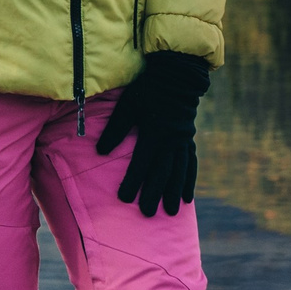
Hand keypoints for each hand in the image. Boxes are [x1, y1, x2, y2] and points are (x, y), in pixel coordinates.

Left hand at [94, 51, 209, 216]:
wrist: (176, 75)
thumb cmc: (146, 90)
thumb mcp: (127, 106)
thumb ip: (115, 130)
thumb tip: (99, 152)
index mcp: (154, 132)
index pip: (141, 163)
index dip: (132, 181)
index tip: (124, 198)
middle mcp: (171, 140)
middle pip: (161, 172)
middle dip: (153, 193)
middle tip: (147, 213)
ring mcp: (183, 140)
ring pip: (178, 171)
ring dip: (173, 192)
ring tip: (170, 212)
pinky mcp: (188, 139)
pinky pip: (190, 164)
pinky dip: (189, 181)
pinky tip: (187, 197)